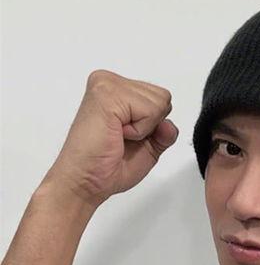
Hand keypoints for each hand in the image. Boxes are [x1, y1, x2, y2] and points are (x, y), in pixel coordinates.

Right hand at [42, 69, 177, 207]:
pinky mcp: (107, 95)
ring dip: (144, 129)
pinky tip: (117, 135)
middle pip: (163, 97)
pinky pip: (150, 111)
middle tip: (122, 138)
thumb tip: (169, 124)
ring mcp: (107, 85)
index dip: (154, 126)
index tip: (126, 137)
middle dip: (151, 126)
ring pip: (159, 102)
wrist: (85, 182)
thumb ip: (164, 134)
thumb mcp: (148, 149)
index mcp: (117, 90)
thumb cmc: (106, 167)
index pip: (161, 98)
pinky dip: (139, 131)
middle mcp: (110, 82)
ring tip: (117, 136)